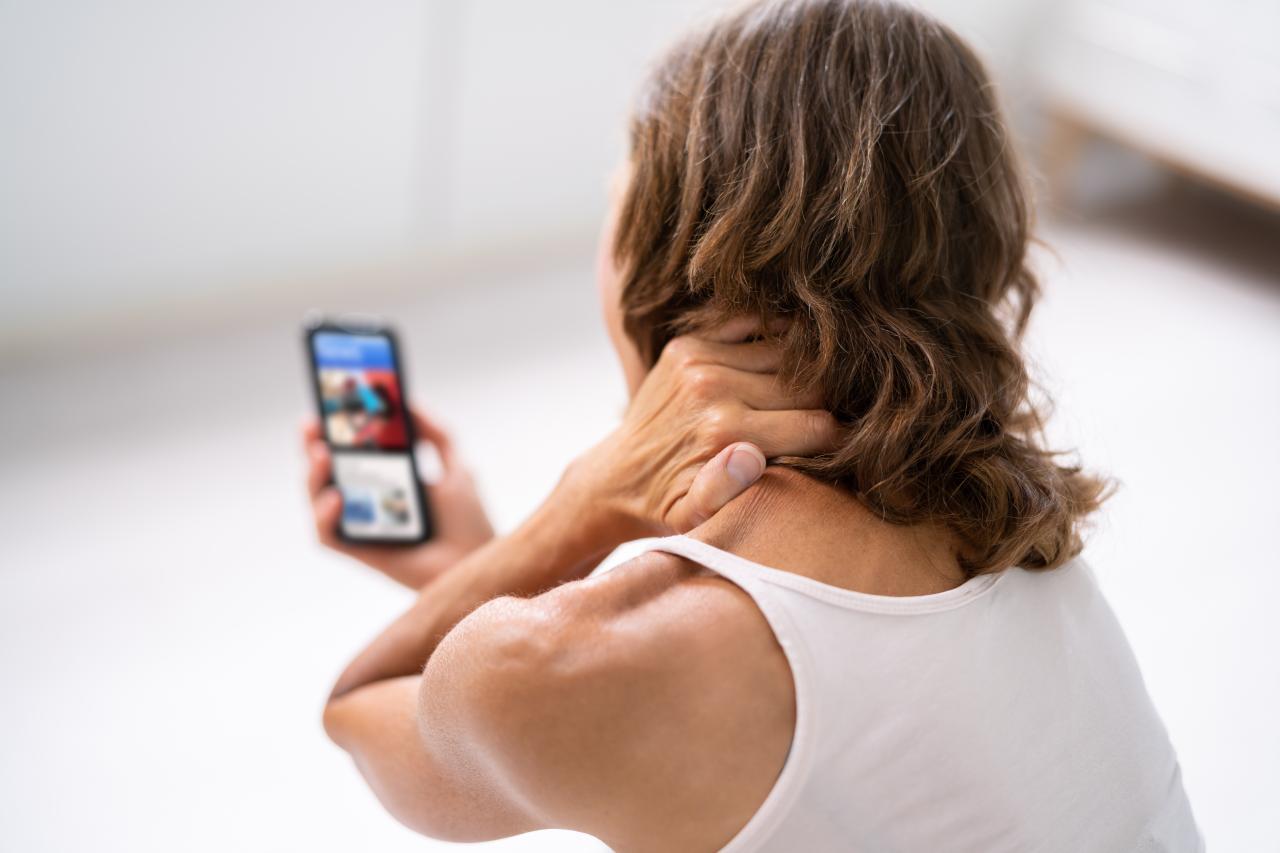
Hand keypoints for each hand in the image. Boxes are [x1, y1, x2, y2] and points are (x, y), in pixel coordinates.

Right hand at [303, 409, 494, 588]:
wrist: (478, 561)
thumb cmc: (468, 520)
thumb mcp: (455, 466)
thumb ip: (436, 434)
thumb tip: (410, 401)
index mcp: (386, 479)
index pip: (350, 450)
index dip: (333, 428)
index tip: (327, 403)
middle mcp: (366, 502)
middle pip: (325, 471)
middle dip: (312, 444)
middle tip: (312, 423)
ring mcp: (360, 526)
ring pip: (318, 500)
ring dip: (313, 475)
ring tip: (322, 454)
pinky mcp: (359, 551)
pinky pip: (328, 535)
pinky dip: (325, 516)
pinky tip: (337, 497)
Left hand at [569, 318, 839, 541]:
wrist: (617, 477)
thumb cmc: (668, 505)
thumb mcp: (692, 519)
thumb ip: (723, 493)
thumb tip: (751, 457)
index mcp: (724, 433)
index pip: (816, 425)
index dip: (835, 439)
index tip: (838, 448)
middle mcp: (712, 389)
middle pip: (806, 386)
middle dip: (821, 406)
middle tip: (820, 422)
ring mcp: (698, 360)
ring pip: (785, 352)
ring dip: (797, 375)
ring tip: (797, 397)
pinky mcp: (688, 344)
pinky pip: (751, 324)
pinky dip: (770, 338)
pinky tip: (775, 364)